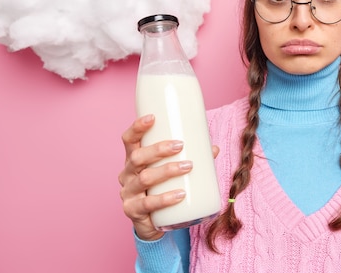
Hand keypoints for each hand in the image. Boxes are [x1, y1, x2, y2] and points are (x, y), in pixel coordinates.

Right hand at [118, 114, 219, 240]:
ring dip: (167, 171)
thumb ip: (189, 158)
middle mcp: (127, 174)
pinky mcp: (133, 211)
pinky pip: (148, 204)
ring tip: (188, 166)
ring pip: (144, 178)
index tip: (153, 117)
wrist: (152, 224)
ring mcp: (128, 194)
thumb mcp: (171, 172)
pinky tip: (180, 194)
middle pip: (137, 157)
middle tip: (180, 145)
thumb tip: (213, 149)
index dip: (138, 127)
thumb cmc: (162, 189)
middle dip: (159, 149)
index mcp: (133, 160)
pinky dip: (165, 198)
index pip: (129, 140)